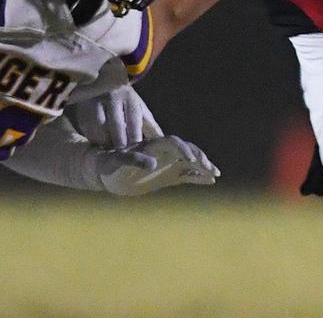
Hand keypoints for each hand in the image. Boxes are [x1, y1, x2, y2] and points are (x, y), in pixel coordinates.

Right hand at [67, 85, 162, 148]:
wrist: (101, 80)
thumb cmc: (124, 100)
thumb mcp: (139, 108)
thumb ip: (150, 125)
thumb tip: (162, 141)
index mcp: (130, 97)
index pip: (134, 119)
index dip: (134, 135)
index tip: (136, 148)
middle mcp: (112, 97)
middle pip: (116, 124)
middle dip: (120, 141)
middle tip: (122, 153)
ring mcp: (95, 101)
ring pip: (99, 127)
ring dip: (104, 141)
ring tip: (109, 151)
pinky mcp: (82, 108)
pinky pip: (86, 127)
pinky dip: (93, 138)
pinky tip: (98, 144)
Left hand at [97, 136, 220, 195]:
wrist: (106, 172)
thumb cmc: (109, 164)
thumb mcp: (118, 162)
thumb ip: (135, 160)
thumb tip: (152, 163)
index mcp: (152, 145)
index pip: (173, 142)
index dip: (183, 149)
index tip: (190, 160)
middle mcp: (163, 152)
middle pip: (186, 150)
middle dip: (199, 158)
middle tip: (210, 168)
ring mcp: (167, 163)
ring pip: (190, 162)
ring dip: (203, 167)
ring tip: (215, 174)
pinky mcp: (168, 175)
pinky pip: (187, 175)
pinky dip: (198, 177)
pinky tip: (210, 180)